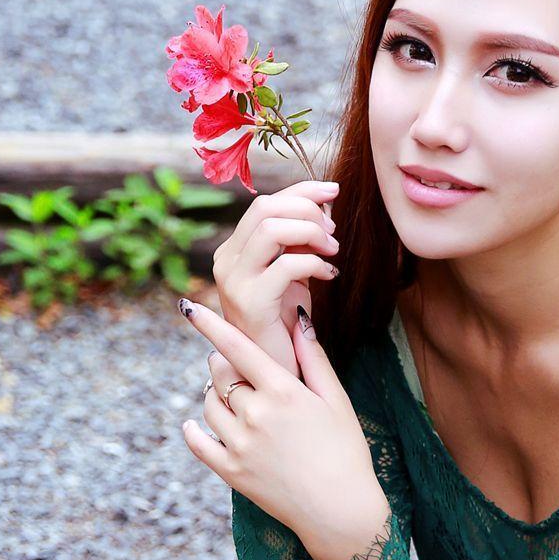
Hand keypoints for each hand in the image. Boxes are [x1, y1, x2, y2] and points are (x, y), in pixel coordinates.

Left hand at [180, 295, 388, 559]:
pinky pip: (199, 443)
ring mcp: (240, 445)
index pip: (238, 347)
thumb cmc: (346, 451)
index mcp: (283, 392)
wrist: (340, 511)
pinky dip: (193, 431)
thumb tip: (298, 319)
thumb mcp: (336, 400)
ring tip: (233, 399)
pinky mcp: (231, 472)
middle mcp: (256, 415)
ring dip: (215, 396)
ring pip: (209, 405)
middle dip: (224, 365)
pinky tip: (192, 425)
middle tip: (236, 367)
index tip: (190, 306)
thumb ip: (313, 358)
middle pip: (222, 375)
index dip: (210, 324)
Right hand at [209, 177, 339, 381]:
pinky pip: (287, 264)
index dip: (301, 190)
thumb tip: (324, 202)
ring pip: (272, 228)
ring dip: (311, 232)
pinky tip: (330, 275)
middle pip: (266, 207)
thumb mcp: (293, 270)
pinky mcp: (250, 302)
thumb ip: (299, 238)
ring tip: (332, 251)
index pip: (264, 202)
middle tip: (333, 231)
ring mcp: (233, 281)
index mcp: (233, 249)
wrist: (276, 369)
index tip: (333, 191)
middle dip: (307, 209)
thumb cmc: (287, 320)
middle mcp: (225, 261)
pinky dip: (315, 263)